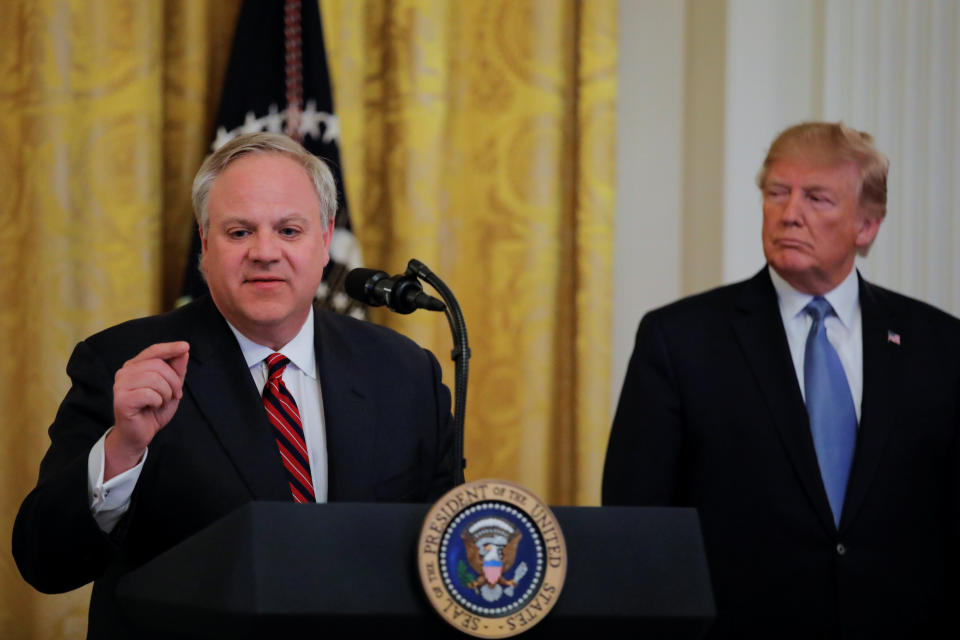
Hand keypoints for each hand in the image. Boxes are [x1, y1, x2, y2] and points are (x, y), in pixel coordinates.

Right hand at [105, 341, 189, 479]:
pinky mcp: (121, 399)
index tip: (186, 346)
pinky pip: (149, 394)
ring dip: (166, 393)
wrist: (140, 434)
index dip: (170, 348)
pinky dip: (158, 402)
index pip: (153, 351)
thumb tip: (183, 351)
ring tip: (161, 402)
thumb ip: (176, 370)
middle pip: (158, 365)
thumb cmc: (154, 410)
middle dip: (174, 381)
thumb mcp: (171, 388)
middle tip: (175, 395)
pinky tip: (152, 407)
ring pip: (154, 379)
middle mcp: (124, 372)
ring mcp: (120, 385)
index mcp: (135, 366)